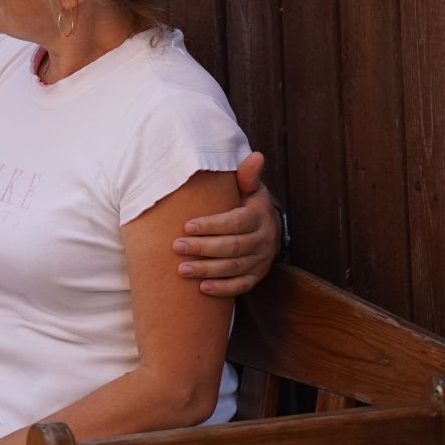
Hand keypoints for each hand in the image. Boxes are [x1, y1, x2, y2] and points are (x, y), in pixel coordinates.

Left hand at [173, 151, 279, 296]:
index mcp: (259, 216)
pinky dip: (223, 289)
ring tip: (182, 269)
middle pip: (233, 247)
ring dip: (208, 270)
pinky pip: (242, 286)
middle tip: (177, 246)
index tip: (186, 226)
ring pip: (235, 268)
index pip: (235, 223)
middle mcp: (264, 240)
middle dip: (203, 248)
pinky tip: (202, 288)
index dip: (211, 226)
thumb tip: (256, 155)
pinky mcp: (258, 275)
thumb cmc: (246, 202)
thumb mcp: (248, 187)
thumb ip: (246, 175)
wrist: (267, 226)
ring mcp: (262, 260)